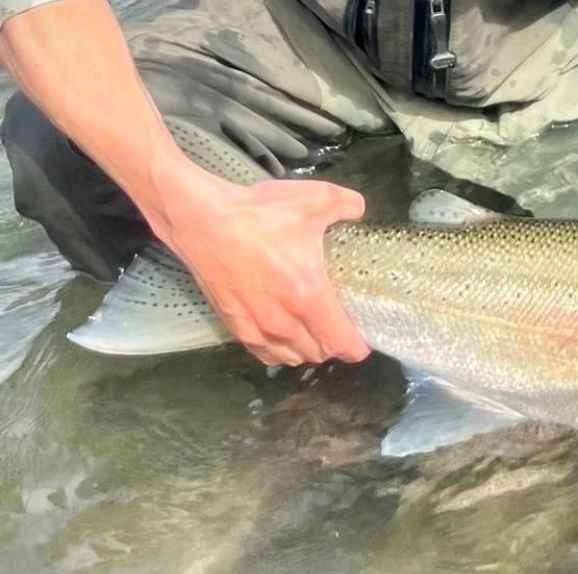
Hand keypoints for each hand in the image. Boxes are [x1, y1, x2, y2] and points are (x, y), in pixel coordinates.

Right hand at [152, 165, 369, 365]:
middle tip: (340, 325)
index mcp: (308, 297)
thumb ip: (348, 204)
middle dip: (334, 345)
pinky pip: (264, 354)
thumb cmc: (257, 213)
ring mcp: (256, 327)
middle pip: (319, 354)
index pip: (341, 344)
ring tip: (313, 331)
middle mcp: (283, 322)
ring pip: (291, 358)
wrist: (200, 220)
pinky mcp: (234, 325)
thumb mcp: (315, 198)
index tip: (364, 336)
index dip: (358, 346)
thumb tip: (359, 210)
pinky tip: (283, 335)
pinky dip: (279, 351)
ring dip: (307, 350)